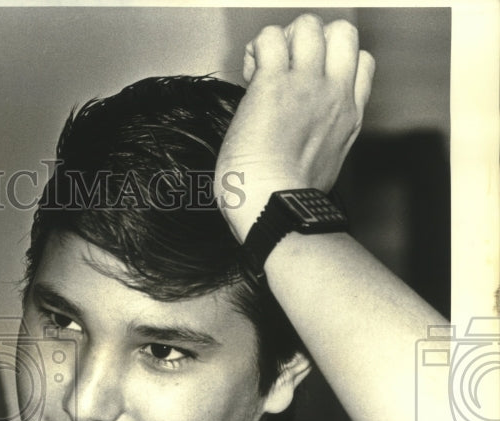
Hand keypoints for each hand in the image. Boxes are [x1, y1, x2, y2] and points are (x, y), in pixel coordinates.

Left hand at [215, 15, 375, 240]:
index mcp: (348, 116)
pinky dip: (256, 48)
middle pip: (342, 31)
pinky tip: (248, 71)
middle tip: (285, 64)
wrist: (273, 206)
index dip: (332, 59)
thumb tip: (297, 139)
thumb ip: (320, 139)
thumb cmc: (284, 200)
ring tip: (263, 66)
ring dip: (281, 38)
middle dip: (311, 37)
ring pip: (307, 25)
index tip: (306, 81)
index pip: (361, 61)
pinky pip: (269, 39)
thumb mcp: (322, 166)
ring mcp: (306, 86)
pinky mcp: (273, 85)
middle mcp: (334, 95)